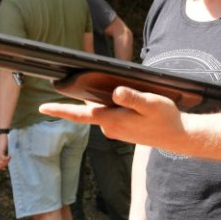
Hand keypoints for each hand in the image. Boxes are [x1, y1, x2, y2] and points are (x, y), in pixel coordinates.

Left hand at [40, 87, 185, 149]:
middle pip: (88, 110)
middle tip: (65, 82)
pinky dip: (107, 106)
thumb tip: (116, 92)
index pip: (80, 115)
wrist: (178, 137)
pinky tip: (114, 97)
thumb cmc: (165, 119)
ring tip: (95, 85)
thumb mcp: (151, 104)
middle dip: (79, 98)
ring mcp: (115, 130)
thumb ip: (132, 98)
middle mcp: (110, 127)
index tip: (42, 108)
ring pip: (100, 111)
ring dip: (96, 101)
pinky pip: (108, 115)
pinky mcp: (122, 129)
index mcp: (112, 120)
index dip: (60, 111)